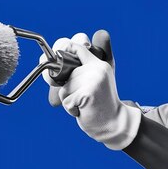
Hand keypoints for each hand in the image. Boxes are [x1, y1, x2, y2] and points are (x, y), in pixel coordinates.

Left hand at [50, 32, 140, 149]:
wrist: (113, 123)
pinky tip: (84, 110)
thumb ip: (80, 68)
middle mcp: (97, 68)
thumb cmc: (100, 104)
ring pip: (63, 89)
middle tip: (80, 96)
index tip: (57, 58)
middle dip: (65, 87)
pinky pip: (66, 100)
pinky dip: (71, 109)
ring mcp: (93, 79)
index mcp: (98, 63)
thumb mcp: (94, 80)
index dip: (63, 48)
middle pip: (64, 73)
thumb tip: (54, 56)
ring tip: (83, 103)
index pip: (78, 45)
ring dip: (69, 100)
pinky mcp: (87, 93)